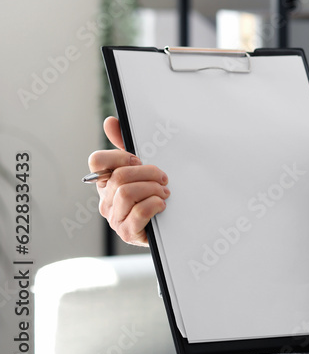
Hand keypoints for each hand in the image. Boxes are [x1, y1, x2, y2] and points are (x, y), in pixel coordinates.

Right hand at [88, 117, 169, 245]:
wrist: (167, 225)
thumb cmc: (151, 194)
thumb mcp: (142, 169)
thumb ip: (126, 146)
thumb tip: (110, 121)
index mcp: (106, 182)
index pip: (97, 161)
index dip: (120, 156)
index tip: (138, 160)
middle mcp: (106, 200)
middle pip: (119, 177)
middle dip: (148, 173)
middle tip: (163, 177)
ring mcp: (115, 218)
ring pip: (127, 193)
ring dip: (153, 189)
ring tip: (164, 192)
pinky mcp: (127, 232)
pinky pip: (139, 212)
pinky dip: (155, 204)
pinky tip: (162, 204)